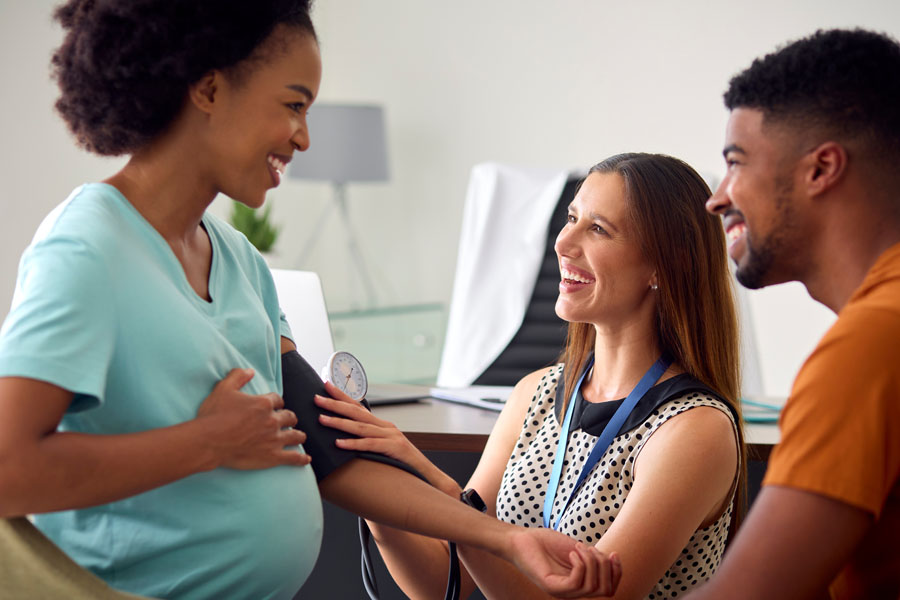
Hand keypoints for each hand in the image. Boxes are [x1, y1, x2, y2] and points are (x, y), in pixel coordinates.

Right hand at [196, 368, 309, 469]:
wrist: (208, 442)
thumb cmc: (214, 415)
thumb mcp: (223, 389)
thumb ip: (238, 376)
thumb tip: (250, 371)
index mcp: (264, 404)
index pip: (278, 400)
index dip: (277, 403)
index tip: (275, 406)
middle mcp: (273, 420)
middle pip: (290, 417)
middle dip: (288, 418)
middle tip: (287, 422)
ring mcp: (274, 439)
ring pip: (295, 436)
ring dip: (298, 435)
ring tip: (299, 436)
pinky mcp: (272, 457)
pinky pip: (293, 457)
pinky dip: (301, 458)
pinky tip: (306, 459)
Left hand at [315, 382, 459, 495]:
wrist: (429, 477)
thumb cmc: (404, 466)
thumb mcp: (384, 451)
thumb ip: (369, 444)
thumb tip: (347, 443)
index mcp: (383, 426)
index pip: (359, 407)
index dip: (342, 396)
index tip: (325, 386)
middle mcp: (387, 428)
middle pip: (357, 412)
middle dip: (335, 404)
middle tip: (316, 398)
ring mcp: (392, 437)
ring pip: (361, 427)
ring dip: (339, 422)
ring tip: (322, 419)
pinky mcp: (394, 449)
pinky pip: (370, 445)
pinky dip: (354, 444)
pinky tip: (339, 443)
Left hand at [508, 528, 620, 598]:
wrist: (522, 539)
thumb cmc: (547, 543)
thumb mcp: (578, 550)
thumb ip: (594, 559)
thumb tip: (612, 562)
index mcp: (581, 584)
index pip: (609, 590)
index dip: (617, 572)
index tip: (613, 552)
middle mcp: (573, 592)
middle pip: (606, 590)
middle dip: (605, 566)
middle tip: (589, 547)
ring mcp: (562, 592)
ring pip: (593, 587)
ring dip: (591, 562)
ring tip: (578, 547)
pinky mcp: (552, 588)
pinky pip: (576, 583)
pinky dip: (579, 564)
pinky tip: (571, 553)